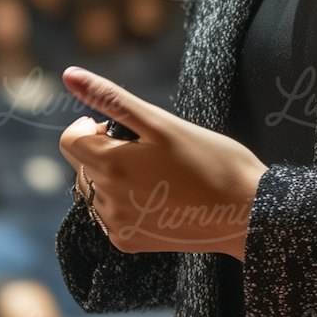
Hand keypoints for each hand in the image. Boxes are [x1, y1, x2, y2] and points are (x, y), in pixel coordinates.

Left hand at [59, 66, 265, 260]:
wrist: (248, 214)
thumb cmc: (212, 161)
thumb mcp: (162, 123)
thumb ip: (111, 99)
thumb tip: (69, 74)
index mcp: (110, 165)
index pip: (69, 140)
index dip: (91, 127)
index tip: (120, 128)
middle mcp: (105, 200)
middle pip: (82, 164)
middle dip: (105, 150)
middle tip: (150, 151)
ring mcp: (116, 224)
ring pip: (95, 189)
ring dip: (114, 177)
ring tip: (159, 175)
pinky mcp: (129, 242)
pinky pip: (110, 214)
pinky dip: (125, 201)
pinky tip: (159, 197)